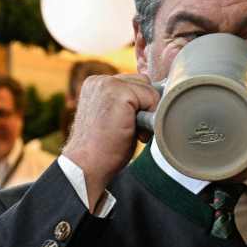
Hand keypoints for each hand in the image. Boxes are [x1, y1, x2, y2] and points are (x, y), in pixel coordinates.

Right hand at [62, 74, 159, 208]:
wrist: (87, 165)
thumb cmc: (103, 148)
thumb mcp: (115, 117)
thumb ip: (128, 102)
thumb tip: (158, 95)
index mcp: (97, 84)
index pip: (134, 82)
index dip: (140, 105)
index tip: (127, 125)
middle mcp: (99, 80)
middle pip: (144, 82)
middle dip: (145, 105)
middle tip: (131, 129)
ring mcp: (107, 84)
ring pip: (149, 89)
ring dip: (148, 110)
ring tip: (131, 130)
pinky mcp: (117, 92)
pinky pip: (151, 97)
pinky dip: (150, 115)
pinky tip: (134, 131)